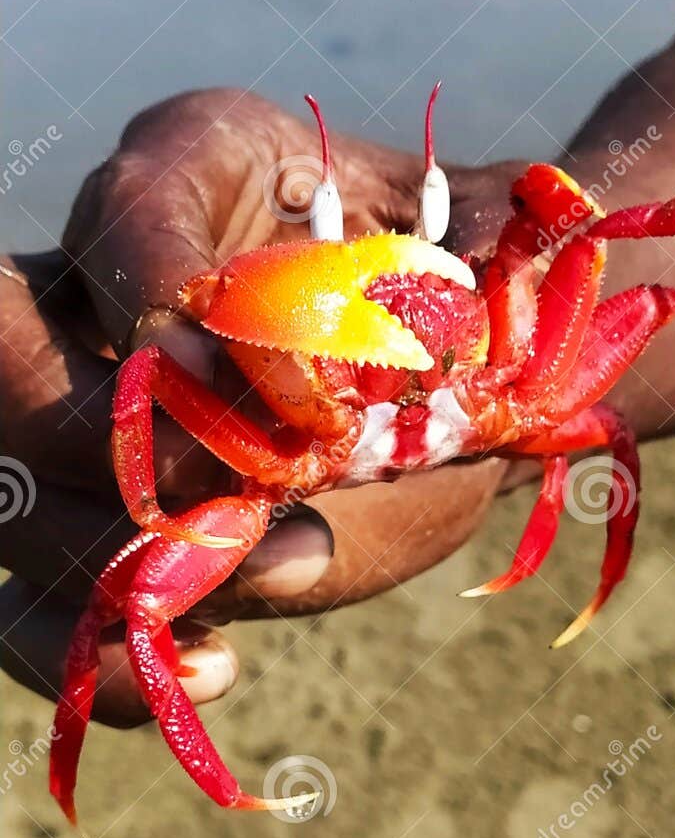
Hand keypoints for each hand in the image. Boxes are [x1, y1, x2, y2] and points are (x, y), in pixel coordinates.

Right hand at [0, 92, 510, 723]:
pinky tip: (216, 665)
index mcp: (193, 172)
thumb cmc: (453, 323)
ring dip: (110, 560)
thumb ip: (422, 325)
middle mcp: (99, 281)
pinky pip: (30, 613)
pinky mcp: (90, 535)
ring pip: (4, 489)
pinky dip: (105, 661)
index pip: (129, 211)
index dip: (172, 297)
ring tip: (259, 584)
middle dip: (99, 436)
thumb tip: (368, 377)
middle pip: (5, 349)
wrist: (455, 394)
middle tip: (227, 496)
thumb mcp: (464, 296)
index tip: (264, 382)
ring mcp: (75, 413)